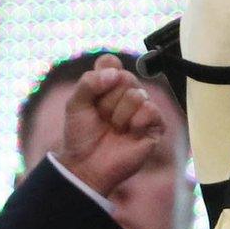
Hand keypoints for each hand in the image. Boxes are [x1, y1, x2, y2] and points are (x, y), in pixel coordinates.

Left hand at [54, 54, 166, 196]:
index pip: (111, 62)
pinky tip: (130, 131)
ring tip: (115, 129)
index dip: (102, 75)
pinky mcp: (154, 126)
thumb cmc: (81, 136)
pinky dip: (137, 120)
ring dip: (119, 115)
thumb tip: (114, 74)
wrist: (86, 165)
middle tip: (103, 117)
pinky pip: (151, 109)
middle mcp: (127, 93)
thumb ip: (89, 82)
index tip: (94, 94)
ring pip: (136, 94)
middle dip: (108, 100)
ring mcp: (142, 109)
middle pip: (124, 77)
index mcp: (109, 85)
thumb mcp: (75, 104)